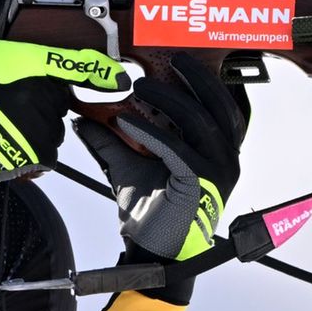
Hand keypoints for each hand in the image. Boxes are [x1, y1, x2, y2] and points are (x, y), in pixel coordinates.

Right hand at [0, 0, 127, 185]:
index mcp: (32, 66)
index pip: (76, 64)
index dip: (101, 71)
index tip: (118, 77)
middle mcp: (43, 98)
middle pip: (58, 97)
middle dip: (41, 95)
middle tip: (9, 96)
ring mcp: (40, 129)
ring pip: (52, 125)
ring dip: (36, 122)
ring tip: (3, 118)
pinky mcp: (34, 156)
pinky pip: (43, 150)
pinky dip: (29, 146)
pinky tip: (5, 136)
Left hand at [74, 53, 248, 261]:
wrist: (152, 252)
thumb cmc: (152, 211)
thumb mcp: (130, 167)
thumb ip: (112, 141)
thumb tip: (84, 118)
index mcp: (221, 152)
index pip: (228, 107)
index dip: (213, 81)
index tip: (189, 60)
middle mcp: (227, 160)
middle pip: (220, 105)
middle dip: (198, 78)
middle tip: (174, 59)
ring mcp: (217, 172)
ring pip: (198, 121)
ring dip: (169, 99)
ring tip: (140, 87)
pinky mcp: (199, 183)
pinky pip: (176, 148)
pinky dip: (150, 132)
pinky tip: (126, 122)